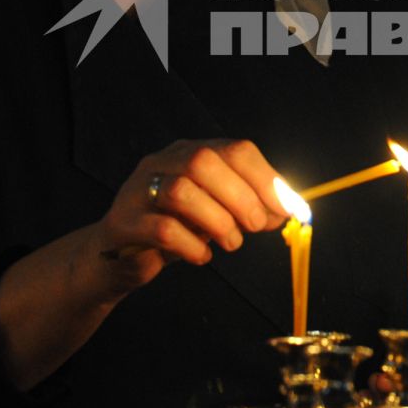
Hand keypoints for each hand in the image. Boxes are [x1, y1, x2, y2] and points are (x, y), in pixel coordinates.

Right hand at [82, 139, 290, 304]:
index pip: (234, 149)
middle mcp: (161, 162)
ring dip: (218, 221)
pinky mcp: (122, 223)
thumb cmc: (175, 230)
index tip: (288, 208)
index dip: (265, 178)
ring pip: (181, 191)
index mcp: (189, 152)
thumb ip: (248, 206)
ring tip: (232, 243)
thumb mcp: (215, 213)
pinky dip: (192, 245)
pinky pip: (162, 229)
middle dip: (241, 196)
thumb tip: (288, 210)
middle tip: (256, 227)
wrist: (118, 258)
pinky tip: (201, 256)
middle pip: (204, 161)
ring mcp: (137, 190)